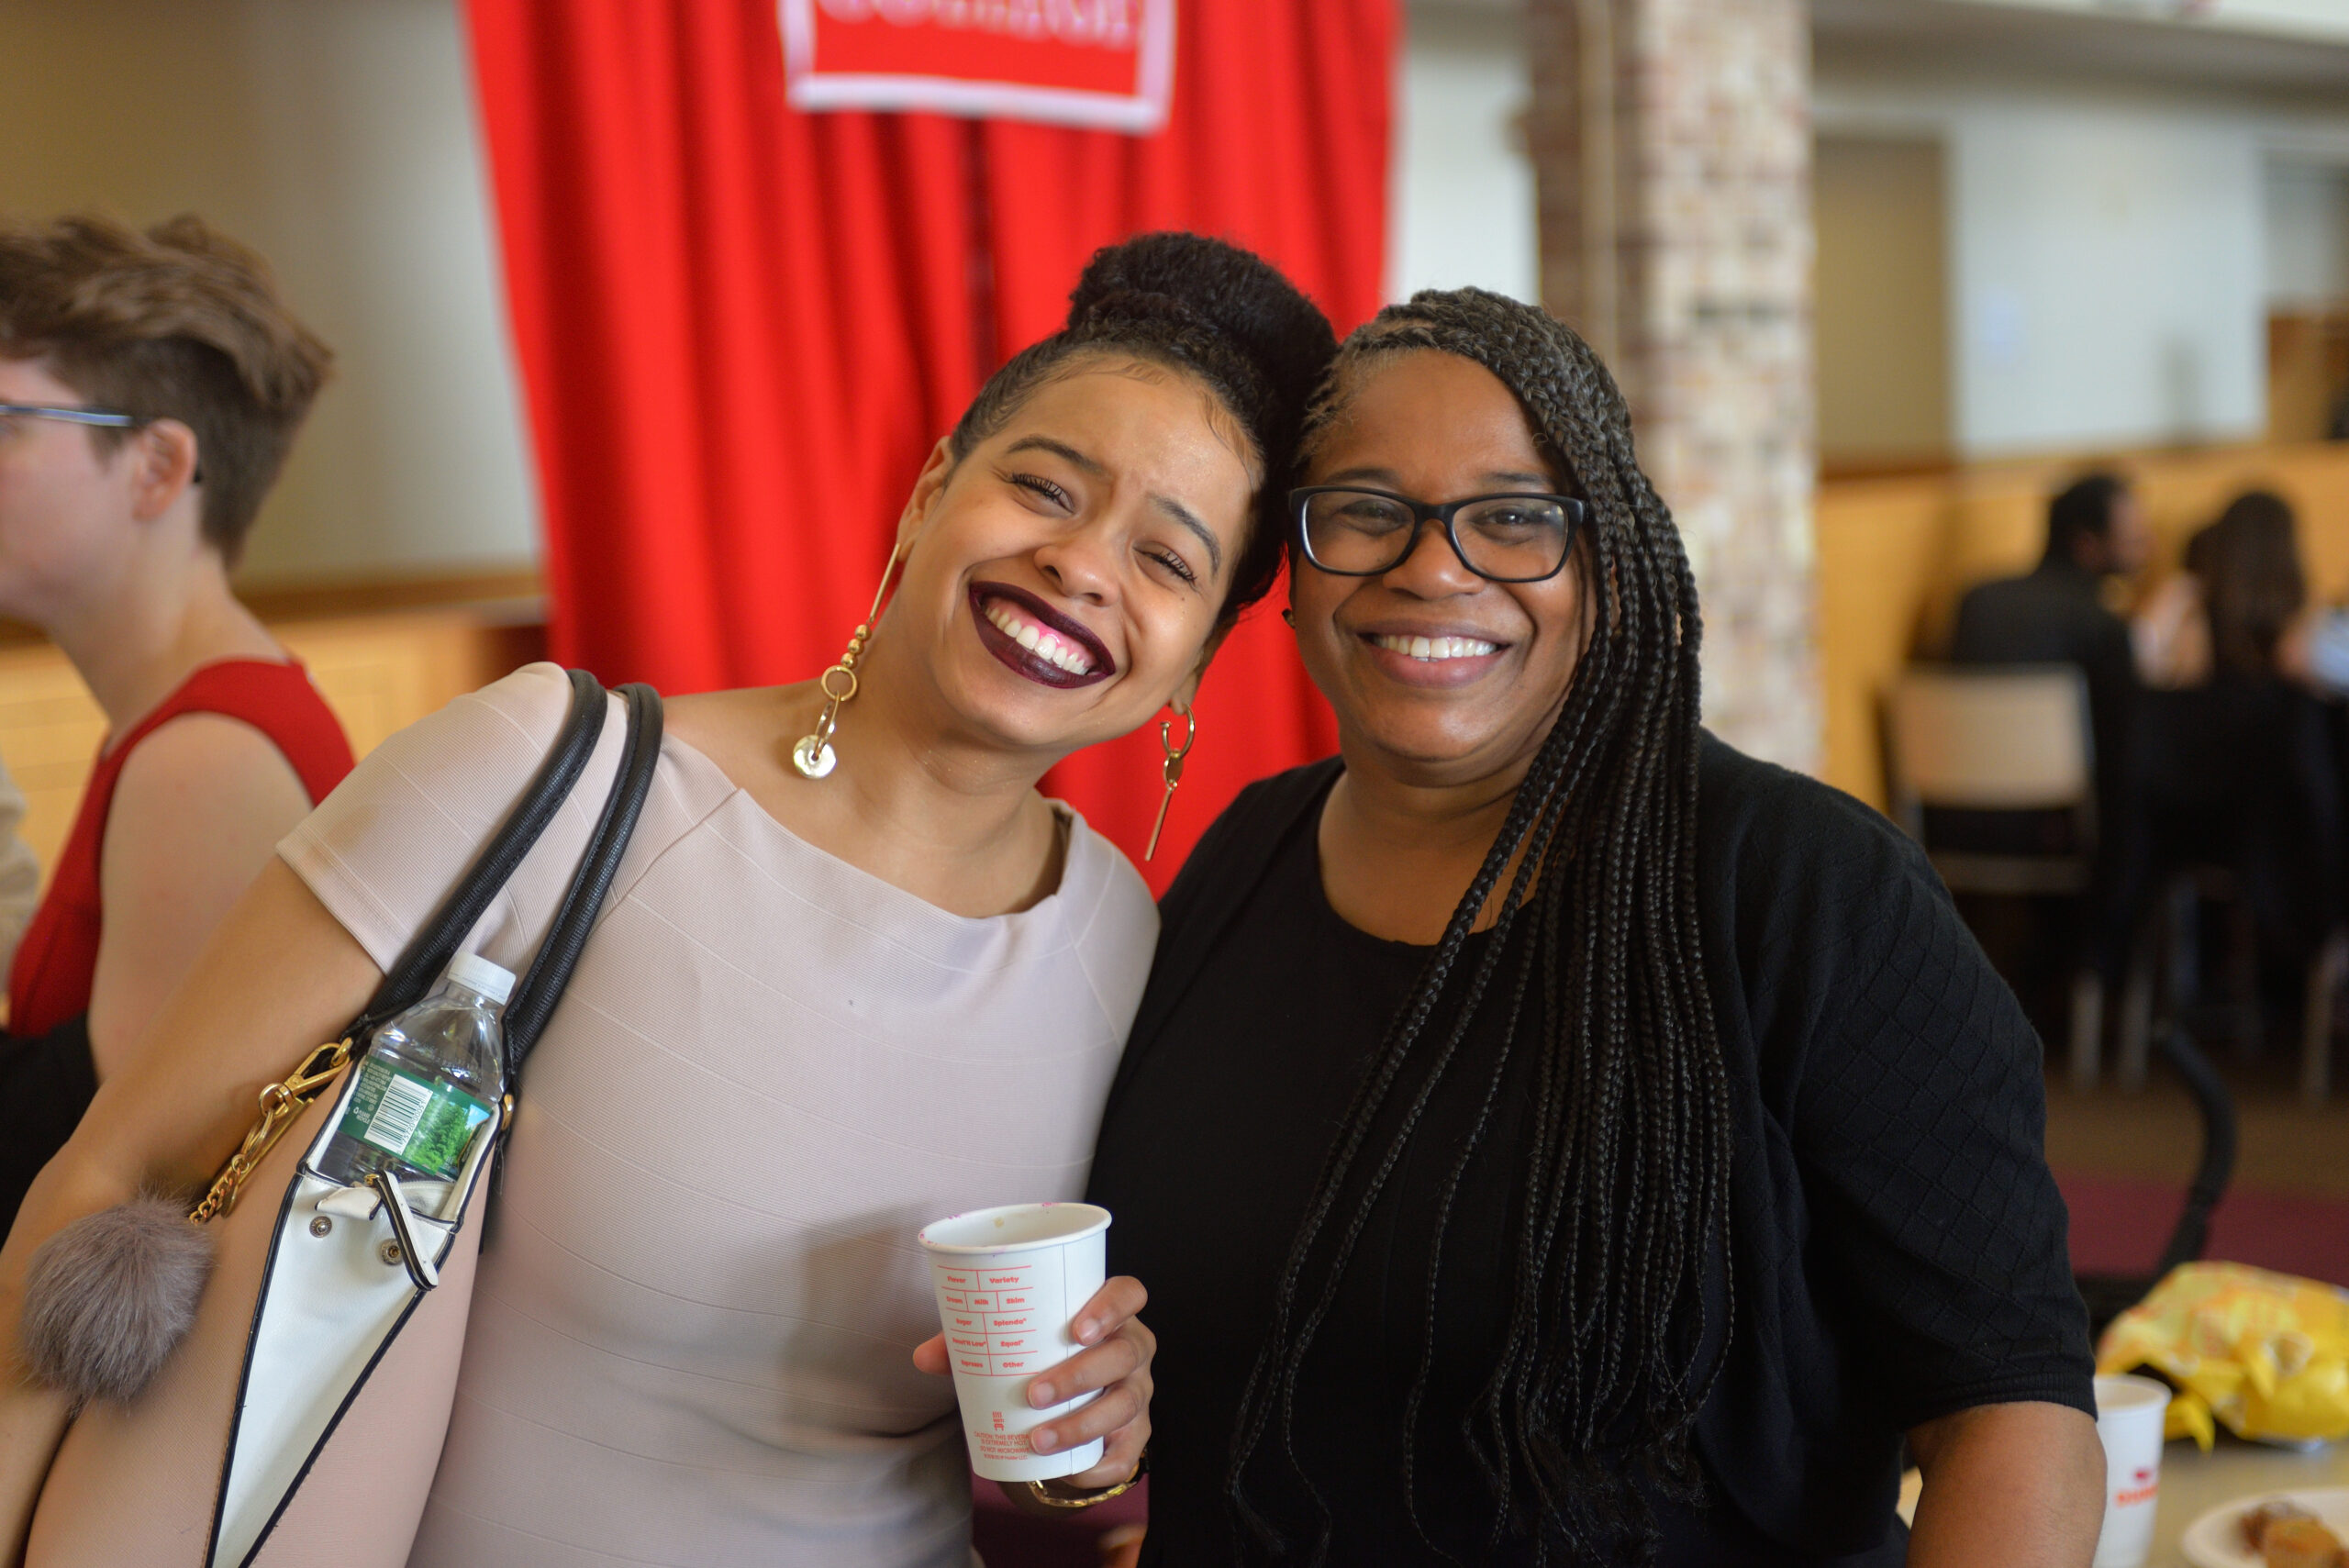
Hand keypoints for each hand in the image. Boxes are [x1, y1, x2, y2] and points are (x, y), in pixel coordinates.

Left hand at [911, 1274, 1154, 1488]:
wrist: (1068, 1394)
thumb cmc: (1041, 1352)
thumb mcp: (1011, 1340)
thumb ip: (969, 1341)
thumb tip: (924, 1358)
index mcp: (1109, 1312)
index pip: (1129, 1294)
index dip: (1111, 1308)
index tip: (1078, 1330)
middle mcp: (1133, 1347)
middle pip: (1123, 1354)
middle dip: (1080, 1376)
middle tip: (1034, 1393)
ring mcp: (1138, 1391)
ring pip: (1124, 1405)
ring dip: (1082, 1424)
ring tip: (1038, 1439)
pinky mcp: (1135, 1432)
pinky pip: (1128, 1454)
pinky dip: (1100, 1467)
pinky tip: (1071, 1473)